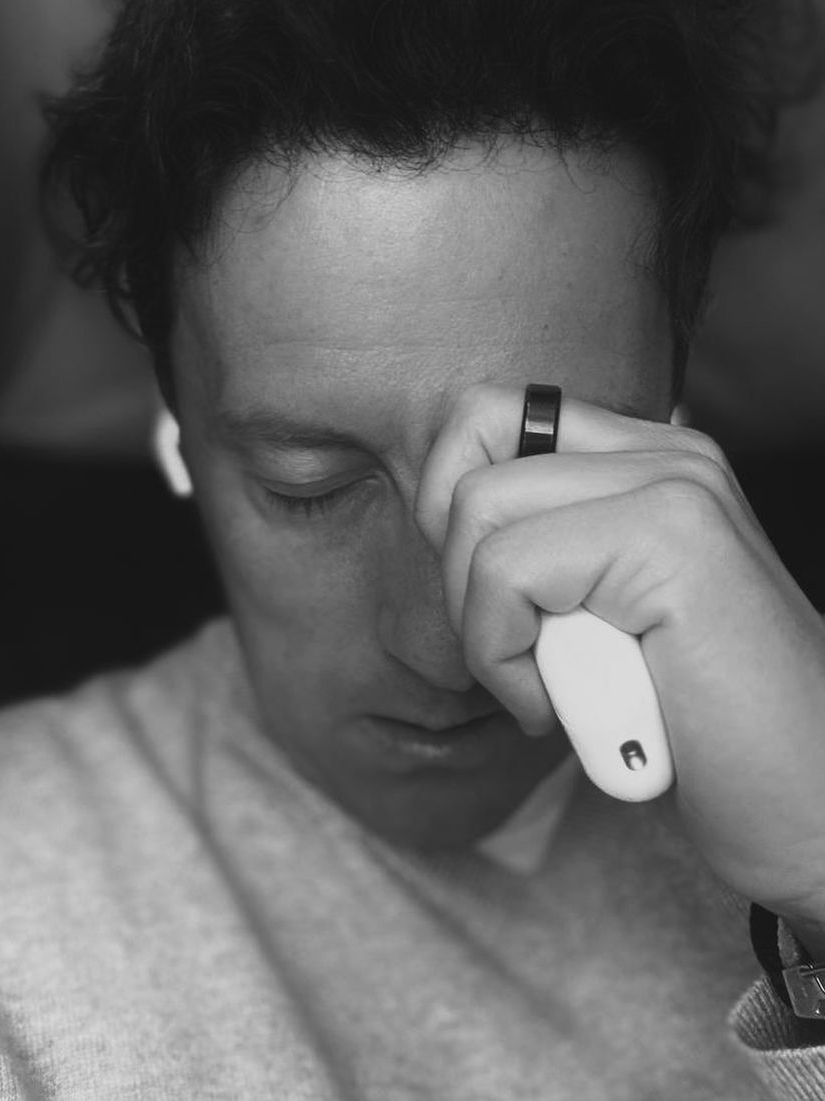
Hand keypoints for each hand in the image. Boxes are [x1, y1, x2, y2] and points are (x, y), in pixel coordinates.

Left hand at [414, 382, 824, 946]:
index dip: (447, 506)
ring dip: (483, 625)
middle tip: (513, 650)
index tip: (484, 599)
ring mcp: (675, 486)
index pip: (487, 415)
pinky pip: (507, 571)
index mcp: (647, 458)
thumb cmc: (692, 728)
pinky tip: (562, 708)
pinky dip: (504, 659)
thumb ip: (539, 543)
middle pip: (470, 441)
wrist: (808, 811)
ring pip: (477, 508)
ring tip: (549, 685)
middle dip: (456, 565)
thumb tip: (439, 507)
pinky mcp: (673, 537)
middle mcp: (668, 453)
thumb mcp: (593, 612)